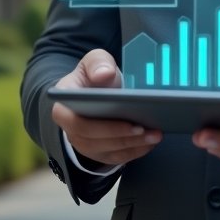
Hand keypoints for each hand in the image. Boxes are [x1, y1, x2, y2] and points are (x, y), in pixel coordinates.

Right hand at [51, 49, 161, 166]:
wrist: (98, 89)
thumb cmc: (94, 75)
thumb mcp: (95, 61)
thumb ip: (97, 63)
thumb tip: (103, 74)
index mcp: (64, 108)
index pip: (77, 124)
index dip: (103, 127)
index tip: (129, 121)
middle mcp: (71, 131)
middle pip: (94, 142)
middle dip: (123, 137)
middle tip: (146, 130)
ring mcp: (84, 144)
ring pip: (107, 152)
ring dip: (132, 146)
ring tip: (154, 135)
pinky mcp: (99, 151)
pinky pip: (116, 158)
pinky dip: (135, 152)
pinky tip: (150, 142)